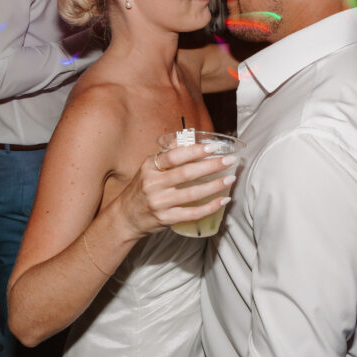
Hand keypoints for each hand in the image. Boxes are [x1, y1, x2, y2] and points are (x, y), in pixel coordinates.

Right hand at [116, 143, 236, 236]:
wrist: (126, 217)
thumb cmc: (142, 189)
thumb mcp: (148, 168)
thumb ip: (167, 154)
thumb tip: (187, 137)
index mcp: (149, 167)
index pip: (173, 156)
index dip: (194, 151)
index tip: (213, 147)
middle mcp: (153, 184)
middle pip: (186, 173)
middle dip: (211, 166)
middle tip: (229, 160)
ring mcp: (159, 203)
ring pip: (192, 194)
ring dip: (214, 186)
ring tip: (230, 179)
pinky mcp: (166, 219)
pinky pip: (192, 213)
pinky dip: (210, 207)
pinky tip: (222, 200)